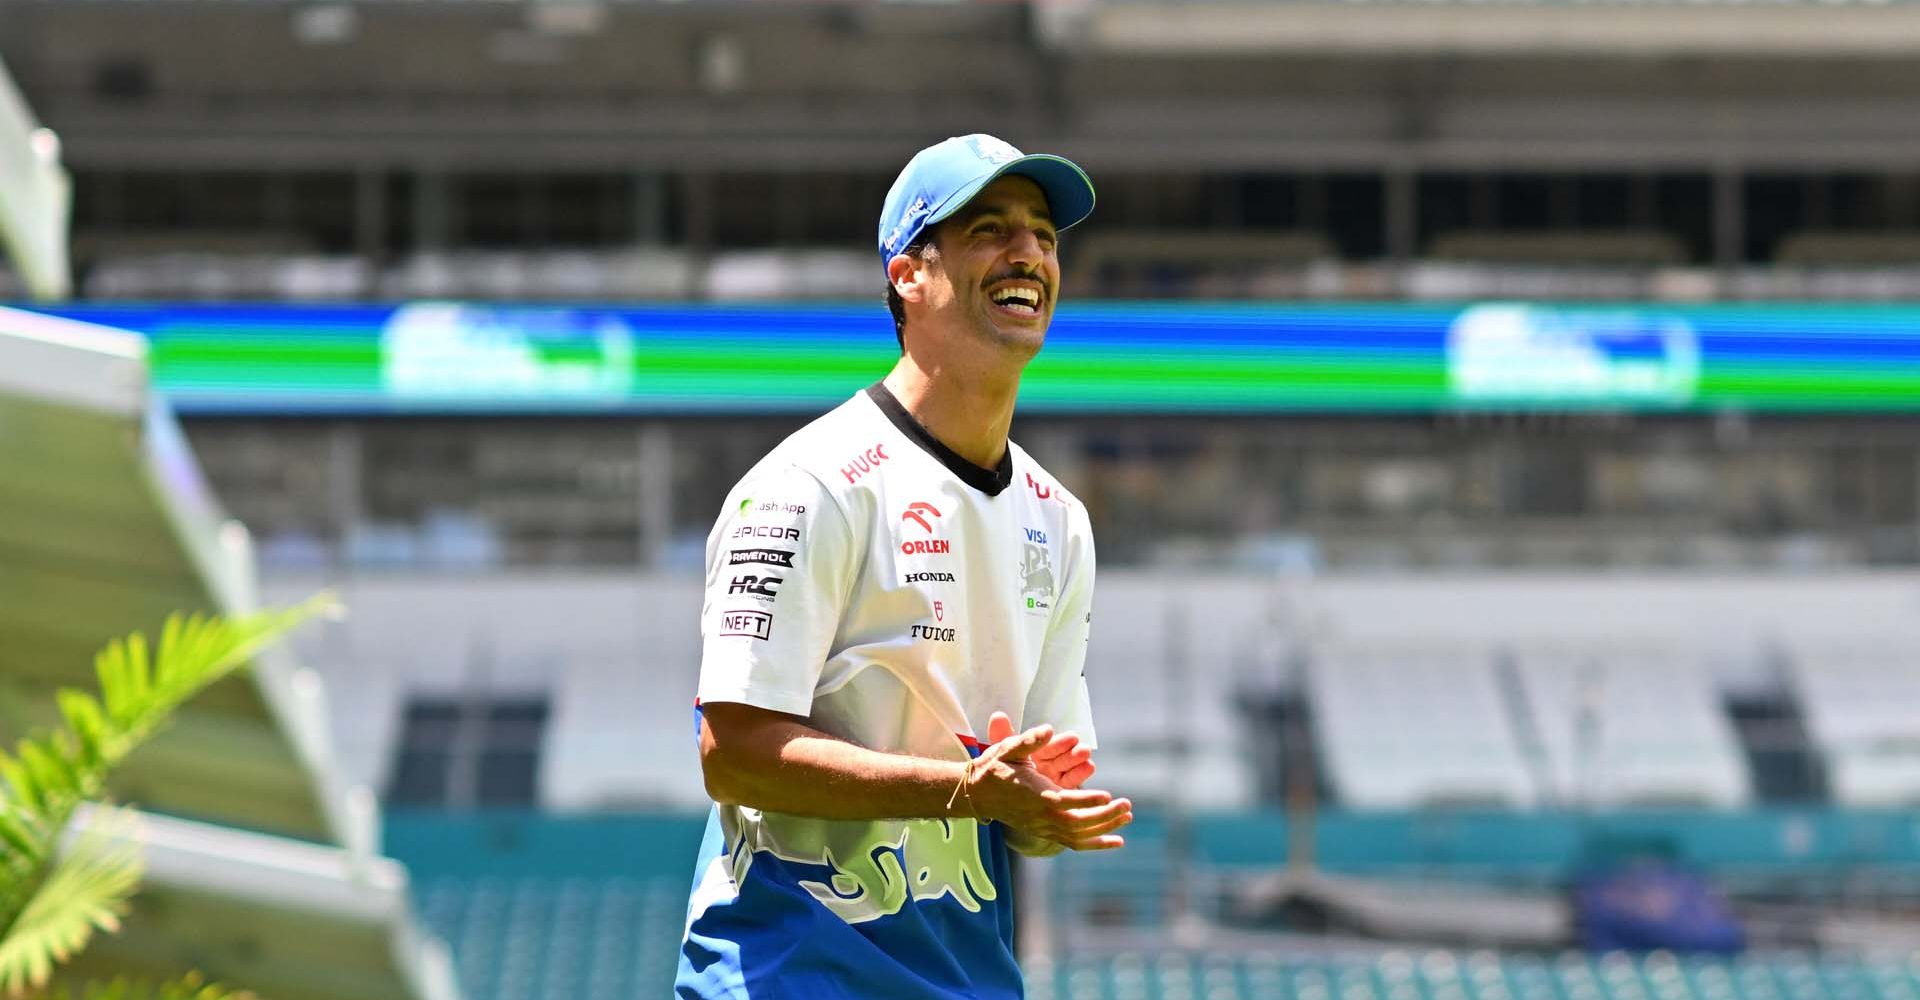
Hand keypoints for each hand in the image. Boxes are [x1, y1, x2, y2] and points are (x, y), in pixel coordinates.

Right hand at [963, 714, 1129, 851]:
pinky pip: (1073, 843)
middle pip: (1077, 823)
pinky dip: (1096, 844)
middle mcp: (1040, 816)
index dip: (1087, 800)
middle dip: (1104, 816)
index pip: (1065, 801)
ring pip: (1078, 836)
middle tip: (1127, 805)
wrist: (976, 794)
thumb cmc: (994, 767)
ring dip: (1104, 829)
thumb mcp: (1007, 749)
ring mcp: (1042, 827)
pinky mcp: (1044, 832)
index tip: (1108, 795)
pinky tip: (1116, 841)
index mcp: (1034, 794)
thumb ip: (1028, 740)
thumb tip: (1049, 730)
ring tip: (1127, 817)